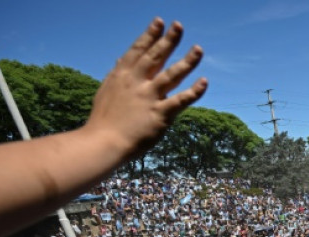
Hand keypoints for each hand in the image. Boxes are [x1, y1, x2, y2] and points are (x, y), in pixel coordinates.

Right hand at [86, 19, 206, 158]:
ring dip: (187, 61)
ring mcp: (149, 98)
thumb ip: (117, 74)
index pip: (138, 50)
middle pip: (156, 57)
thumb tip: (120, 59)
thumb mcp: (106, 90)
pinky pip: (180, 100)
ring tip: (199, 49)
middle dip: (168, 40)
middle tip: (179, 26)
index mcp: (123, 76)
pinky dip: (194, 91)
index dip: (150, 35)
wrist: (103, 142)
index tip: (160, 21)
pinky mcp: (160, 115)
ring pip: (171, 75)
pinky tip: (204, 82)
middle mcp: (137, 83)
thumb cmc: (104, 119)